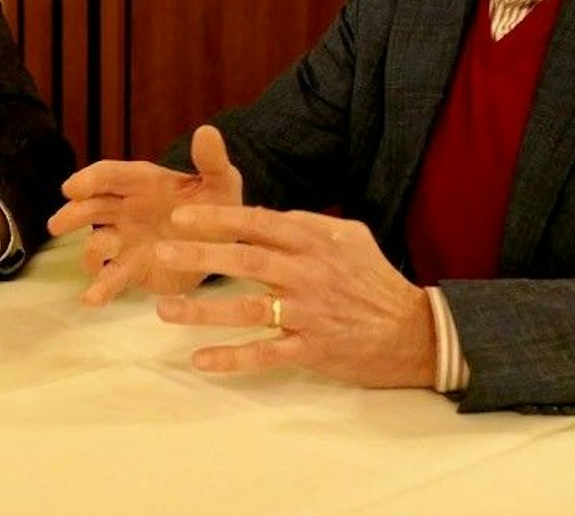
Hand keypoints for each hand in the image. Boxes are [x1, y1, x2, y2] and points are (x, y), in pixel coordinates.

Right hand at [46, 124, 243, 304]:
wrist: (224, 244)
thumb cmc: (217, 205)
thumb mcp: (222, 182)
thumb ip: (212, 161)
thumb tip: (207, 131)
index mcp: (141, 182)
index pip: (109, 176)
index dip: (89, 180)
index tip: (72, 189)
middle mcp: (126, 209)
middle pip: (92, 207)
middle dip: (74, 214)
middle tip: (58, 224)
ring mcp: (125, 240)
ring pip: (98, 245)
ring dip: (90, 253)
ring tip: (91, 263)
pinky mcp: (132, 269)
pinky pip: (112, 278)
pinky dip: (100, 289)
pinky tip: (91, 300)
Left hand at [152, 205, 436, 388]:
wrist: (414, 331)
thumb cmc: (375, 280)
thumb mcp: (351, 237)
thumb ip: (309, 223)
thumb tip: (271, 214)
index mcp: (313, 242)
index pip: (258, 223)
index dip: (218, 218)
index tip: (181, 216)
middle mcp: (307, 274)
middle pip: (245, 260)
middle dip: (200, 255)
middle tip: (160, 253)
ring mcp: (308, 313)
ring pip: (248, 309)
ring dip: (203, 310)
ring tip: (164, 309)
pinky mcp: (312, 349)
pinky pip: (266, 354)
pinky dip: (232, 358)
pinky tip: (200, 359)